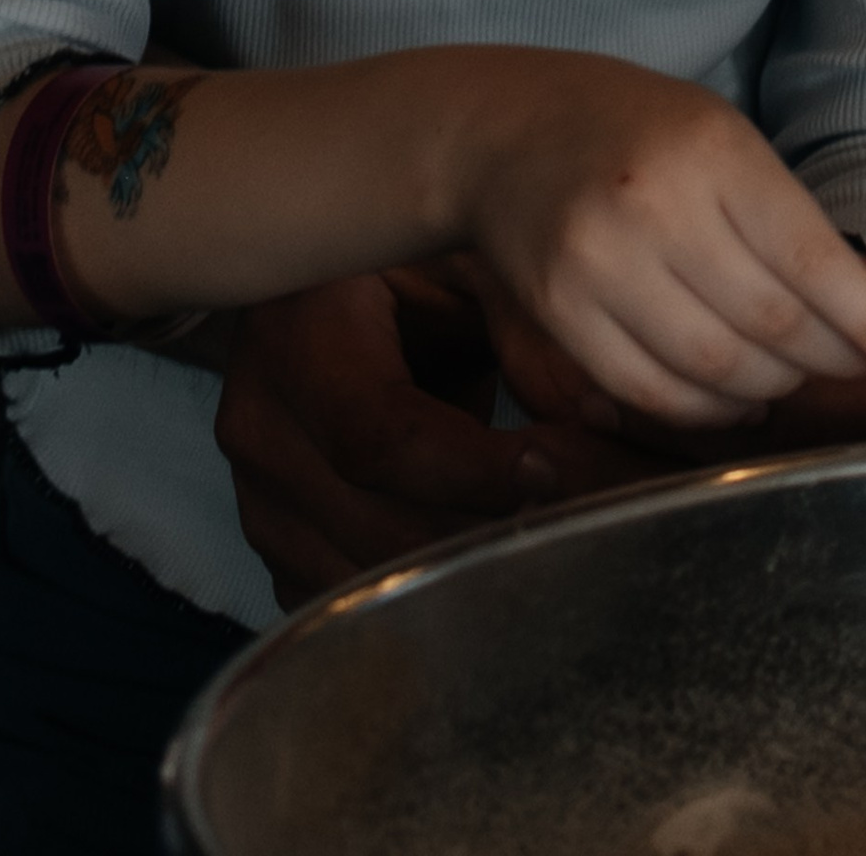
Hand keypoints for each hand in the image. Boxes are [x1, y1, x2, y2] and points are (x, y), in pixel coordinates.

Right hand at [215, 269, 581, 606]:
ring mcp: (261, 495)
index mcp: (301, 331)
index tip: (551, 470)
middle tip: (580, 522)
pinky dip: (422, 597)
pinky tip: (482, 555)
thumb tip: (605, 418)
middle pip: (380, 526)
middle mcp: (262, 421)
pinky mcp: (278, 544)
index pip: (380, 434)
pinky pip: (349, 602)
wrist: (339, 292)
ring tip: (545, 540)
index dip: (471, 469)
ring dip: (464, 576)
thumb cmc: (417, 266)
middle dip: (489, 534)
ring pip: (368, 578)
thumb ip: (533, 331)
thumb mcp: (476, 264)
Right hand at [445, 53, 865, 430]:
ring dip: (772, 390)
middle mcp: (654, 208)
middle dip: (831, 362)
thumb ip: (779, 214)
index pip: (811, 260)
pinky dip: (705, 410)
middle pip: (770, 326)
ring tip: (793, 382)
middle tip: (856, 370)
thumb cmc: (631, 126)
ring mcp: (599, 266)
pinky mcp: (558, 315)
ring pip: (714, 370)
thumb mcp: (718, 135)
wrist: (503, 131)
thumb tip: (859, 305)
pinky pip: (650, 392)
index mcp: (711, 152)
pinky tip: (733, 397)